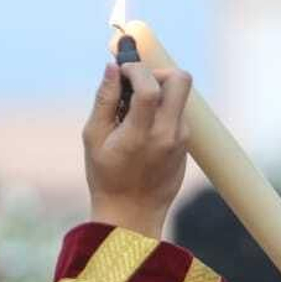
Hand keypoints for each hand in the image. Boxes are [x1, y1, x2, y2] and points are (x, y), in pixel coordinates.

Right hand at [83, 61, 191, 237]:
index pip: (149, 87)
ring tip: (135, 111)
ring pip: (180, 96)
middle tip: (138, 83)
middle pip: (180, 80)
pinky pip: (178, 114)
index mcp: (141, 134)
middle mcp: (167, 135)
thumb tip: (112, 67)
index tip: (122, 71)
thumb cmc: (106, 176)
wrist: (132, 214)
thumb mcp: (94, 138)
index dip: (135, 70)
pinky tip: (143, 129)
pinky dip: (162, 110)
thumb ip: (104, 100)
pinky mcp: (186, 145)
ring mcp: (181, 140)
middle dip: (158, 72)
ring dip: (159, 92)